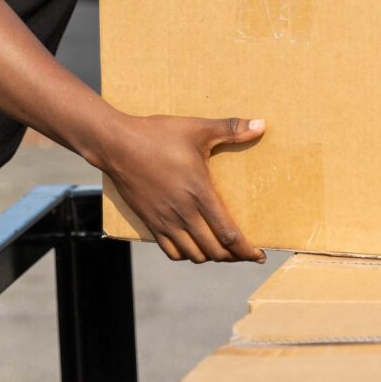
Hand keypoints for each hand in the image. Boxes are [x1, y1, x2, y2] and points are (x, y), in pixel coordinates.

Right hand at [103, 114, 266, 263]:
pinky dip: (187, 255)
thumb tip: (262, 125)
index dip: (247, 250)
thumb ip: (231, 129)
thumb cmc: (159, 135)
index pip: (229, 234)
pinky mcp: (151, 223)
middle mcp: (184, 213)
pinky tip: (194, 246)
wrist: (118, 145)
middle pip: (215, 251)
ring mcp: (166, 221)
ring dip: (212, 257)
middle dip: (234, 256)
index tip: (259, 255)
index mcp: (200, 193)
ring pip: (195, 255)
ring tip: (222, 250)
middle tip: (245, 252)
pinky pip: (172, 252)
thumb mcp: (198, 128)